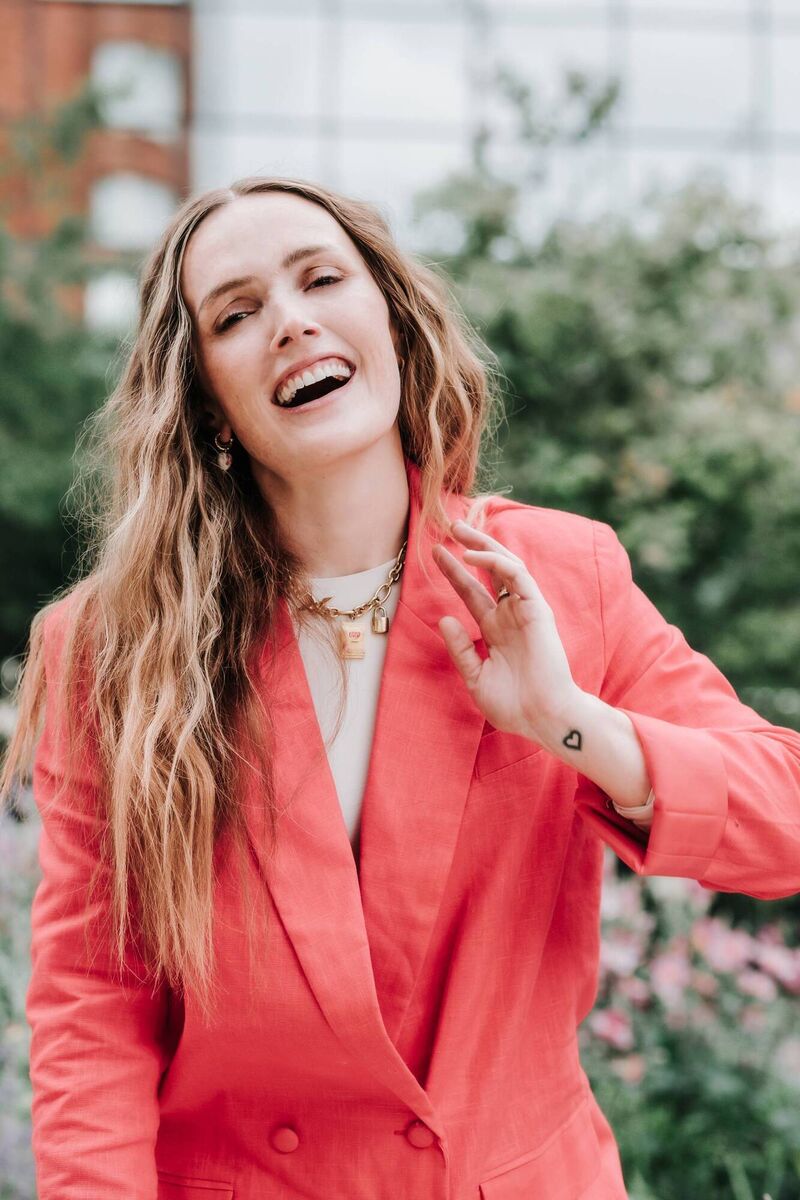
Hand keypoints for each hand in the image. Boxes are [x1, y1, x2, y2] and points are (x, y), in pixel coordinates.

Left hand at [430, 519, 579, 742]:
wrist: (542, 718)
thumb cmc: (514, 705)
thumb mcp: (476, 677)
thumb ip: (460, 649)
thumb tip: (445, 619)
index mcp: (495, 630)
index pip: (472, 593)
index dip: (455, 573)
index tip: (436, 554)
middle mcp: (509, 615)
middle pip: (489, 572)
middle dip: (471, 547)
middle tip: (450, 527)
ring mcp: (524, 611)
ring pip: (505, 566)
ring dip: (483, 545)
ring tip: (459, 531)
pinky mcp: (537, 610)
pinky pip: (517, 576)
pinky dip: (496, 562)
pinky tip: (474, 555)